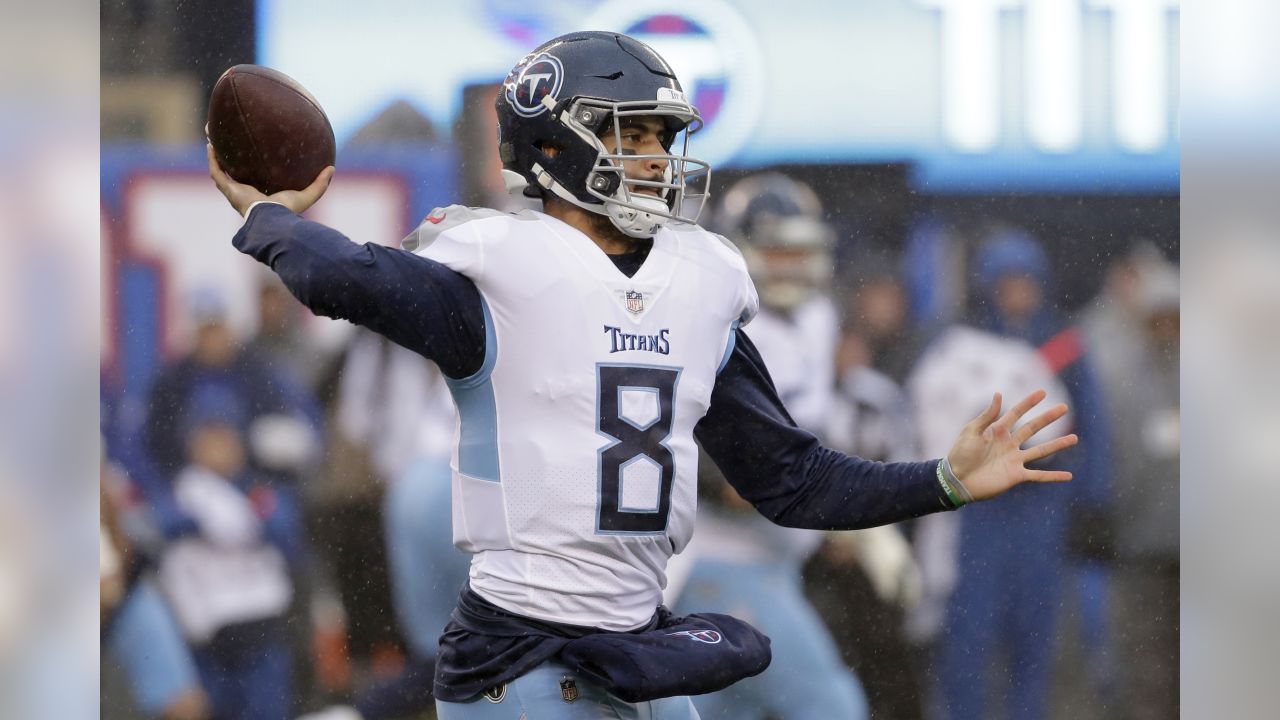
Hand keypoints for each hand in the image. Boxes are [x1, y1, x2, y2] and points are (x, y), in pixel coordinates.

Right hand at [207, 143, 333, 215]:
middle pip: (234, 172)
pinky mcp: (228, 189)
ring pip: (220, 170)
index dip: (252, 167)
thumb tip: (332, 168)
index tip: (252, 154)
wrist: (272, 219)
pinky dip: (212, 159)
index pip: (254, 179)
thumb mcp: (307, 195)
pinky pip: (216, 171)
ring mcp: (234, 191)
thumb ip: (320, 183)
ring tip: (213, 138)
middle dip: (230, 158)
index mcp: (260, 194)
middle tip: (229, 142)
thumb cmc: (288, 211)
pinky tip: (211, 144)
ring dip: (216, 155)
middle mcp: (244, 192)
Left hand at [945, 389, 1077, 501]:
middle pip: (1032, 428)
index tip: (1042, 392)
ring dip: (1058, 445)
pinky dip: (1053, 477)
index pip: (1016, 413)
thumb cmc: (960, 454)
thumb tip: (999, 394)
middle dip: (1048, 418)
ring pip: (1041, 450)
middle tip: (1064, 407)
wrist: (956, 479)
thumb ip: (987, 415)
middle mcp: (1009, 444)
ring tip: (1074, 438)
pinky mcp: (1016, 476)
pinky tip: (1069, 476)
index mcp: (997, 431)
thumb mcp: (971, 431)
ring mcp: (1014, 460)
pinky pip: (1038, 476)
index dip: (1029, 403)